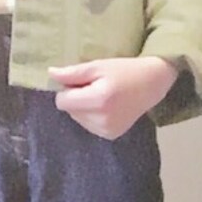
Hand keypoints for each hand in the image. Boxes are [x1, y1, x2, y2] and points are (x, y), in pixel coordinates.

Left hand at [47, 56, 178, 139]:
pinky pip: (88, 125)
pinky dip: (92, 116)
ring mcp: (107, 130)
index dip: (67, 89)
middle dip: (77, 98)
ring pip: (77, 119)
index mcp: (99, 100)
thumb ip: (73, 73)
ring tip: (102, 97)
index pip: (62, 101)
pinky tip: (107, 107)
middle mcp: (102, 119)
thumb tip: (50, 74)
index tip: (82, 81)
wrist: (151, 84)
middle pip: (69, 110)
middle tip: (95, 87)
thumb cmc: (124, 71)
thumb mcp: (98, 66)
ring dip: (84, 108)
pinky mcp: (110, 135)